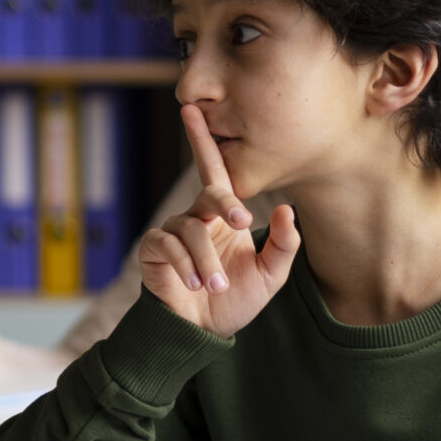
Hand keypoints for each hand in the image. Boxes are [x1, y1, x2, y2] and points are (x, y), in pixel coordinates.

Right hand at [137, 104, 300, 336]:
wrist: (202, 331)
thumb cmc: (235, 300)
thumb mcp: (270, 274)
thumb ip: (283, 244)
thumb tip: (287, 210)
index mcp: (222, 216)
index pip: (215, 171)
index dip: (202, 140)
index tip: (192, 109)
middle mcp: (196, 217)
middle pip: (208, 192)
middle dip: (225, 204)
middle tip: (241, 222)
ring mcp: (172, 232)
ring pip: (191, 229)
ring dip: (207, 259)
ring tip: (216, 286)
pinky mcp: (153, 250)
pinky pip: (167, 245)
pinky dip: (185, 265)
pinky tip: (194, 285)